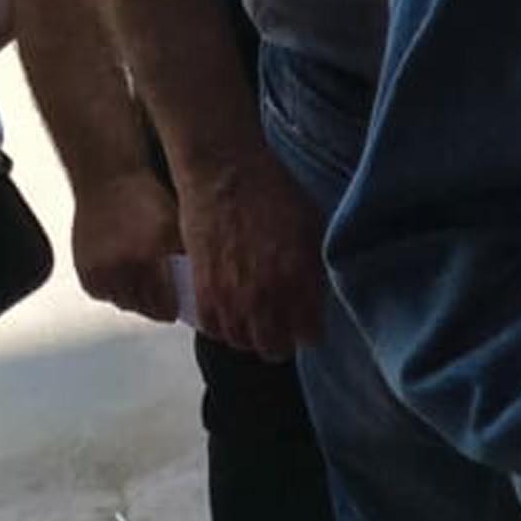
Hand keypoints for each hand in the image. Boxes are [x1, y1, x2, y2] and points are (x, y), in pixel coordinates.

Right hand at [72, 168, 183, 321]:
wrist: (107, 178)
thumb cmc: (146, 196)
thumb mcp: (176, 223)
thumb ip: (190, 255)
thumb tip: (206, 284)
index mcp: (148, 257)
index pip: (164, 308)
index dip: (175, 308)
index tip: (181, 306)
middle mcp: (122, 268)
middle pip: (143, 308)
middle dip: (156, 304)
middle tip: (166, 296)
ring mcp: (101, 272)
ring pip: (123, 303)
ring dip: (136, 297)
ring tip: (147, 283)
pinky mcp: (86, 272)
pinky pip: (105, 294)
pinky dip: (115, 289)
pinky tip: (126, 274)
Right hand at [175, 150, 327, 360]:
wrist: (225, 172)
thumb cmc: (273, 191)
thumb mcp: (311, 225)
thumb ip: (314, 267)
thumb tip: (317, 295)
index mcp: (297, 278)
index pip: (310, 333)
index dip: (312, 329)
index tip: (311, 323)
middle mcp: (264, 296)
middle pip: (275, 349)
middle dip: (283, 341)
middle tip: (284, 327)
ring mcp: (231, 297)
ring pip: (243, 344)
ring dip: (252, 337)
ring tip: (257, 321)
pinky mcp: (203, 290)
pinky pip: (214, 330)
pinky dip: (224, 328)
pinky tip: (232, 314)